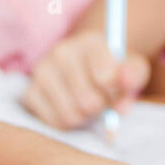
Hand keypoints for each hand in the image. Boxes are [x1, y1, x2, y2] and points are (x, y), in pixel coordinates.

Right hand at [23, 31, 150, 128]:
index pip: (106, 79)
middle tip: (102, 99)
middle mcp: (62, 51)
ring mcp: (42, 71)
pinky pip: (54, 122)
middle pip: (88, 101)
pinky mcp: (30, 92)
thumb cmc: (113, 71)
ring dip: (84, 118)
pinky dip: (67, 122)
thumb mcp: (133, 69)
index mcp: (90, 42)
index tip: (116, 88)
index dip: (116, 92)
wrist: (86, 67)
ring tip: (87, 104)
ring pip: (70, 114)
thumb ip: (134, 75)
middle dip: (100, 108)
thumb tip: (126, 81)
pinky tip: (71, 108)